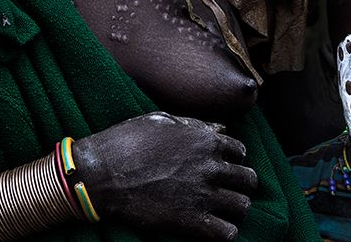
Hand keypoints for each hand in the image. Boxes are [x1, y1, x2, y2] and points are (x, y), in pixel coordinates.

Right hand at [73, 112, 256, 240]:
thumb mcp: (160, 121)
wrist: (102, 173)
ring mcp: (203, 195)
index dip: (233, 159)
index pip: (240, 152)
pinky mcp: (191, 221)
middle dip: (241, 185)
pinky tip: (214, 228)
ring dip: (235, 209)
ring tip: (223, 210)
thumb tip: (220, 128)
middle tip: (228, 190)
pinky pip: (227, 234)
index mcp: (205, 140)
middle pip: (248, 180)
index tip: (223, 166)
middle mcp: (211, 166)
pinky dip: (225, 232)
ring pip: (242, 206)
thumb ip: (194, 125)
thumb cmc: (126, 141)